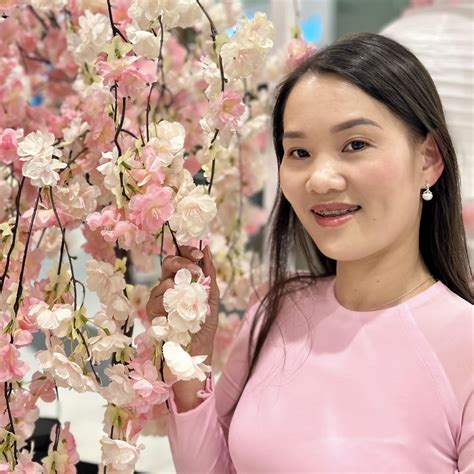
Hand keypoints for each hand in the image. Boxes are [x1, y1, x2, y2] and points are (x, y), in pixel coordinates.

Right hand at [146, 244, 219, 363]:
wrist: (198, 350)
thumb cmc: (204, 324)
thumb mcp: (212, 296)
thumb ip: (209, 274)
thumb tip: (206, 249)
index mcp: (183, 279)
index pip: (181, 257)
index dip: (188, 251)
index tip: (199, 254)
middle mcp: (169, 285)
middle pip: (168, 263)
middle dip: (181, 262)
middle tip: (195, 269)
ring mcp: (159, 298)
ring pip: (162, 281)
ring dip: (176, 283)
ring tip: (188, 292)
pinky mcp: (152, 313)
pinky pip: (155, 301)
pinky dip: (166, 301)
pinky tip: (174, 305)